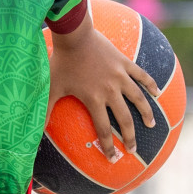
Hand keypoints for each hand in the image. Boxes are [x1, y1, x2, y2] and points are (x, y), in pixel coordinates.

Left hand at [47, 11, 160, 162]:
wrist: (74, 35)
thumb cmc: (62, 62)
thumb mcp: (52, 88)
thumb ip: (46, 111)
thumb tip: (35, 131)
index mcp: (94, 99)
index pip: (103, 130)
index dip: (108, 146)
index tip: (113, 159)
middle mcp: (110, 91)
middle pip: (124, 119)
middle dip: (129, 137)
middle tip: (133, 149)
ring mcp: (120, 76)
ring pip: (138, 99)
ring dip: (145, 113)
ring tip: (151, 124)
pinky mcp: (124, 63)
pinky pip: (141, 75)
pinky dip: (150, 84)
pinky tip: (157, 92)